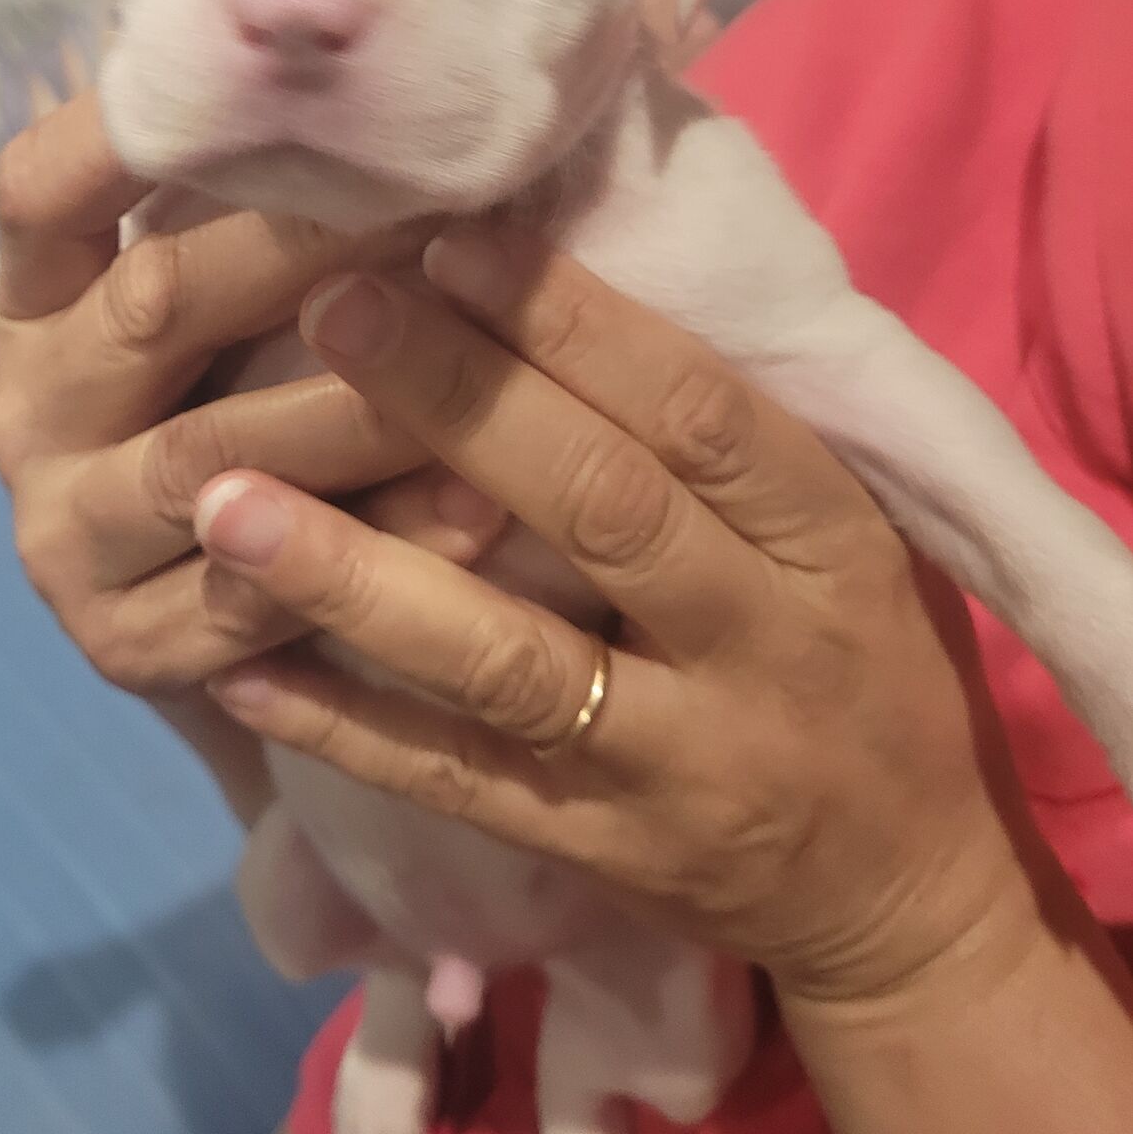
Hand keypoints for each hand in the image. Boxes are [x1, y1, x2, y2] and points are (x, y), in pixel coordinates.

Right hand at [0, 95, 497, 696]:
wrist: (212, 614)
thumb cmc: (244, 408)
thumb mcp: (221, 309)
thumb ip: (249, 213)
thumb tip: (365, 67)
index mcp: (38, 308)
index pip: (42, 193)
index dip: (118, 132)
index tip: (229, 68)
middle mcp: (35, 413)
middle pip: (154, 306)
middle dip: (302, 248)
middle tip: (434, 197)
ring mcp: (68, 535)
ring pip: (210, 458)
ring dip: (352, 410)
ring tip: (479, 366)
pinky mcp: (124, 646)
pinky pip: (260, 596)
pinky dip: (379, 548)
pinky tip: (481, 509)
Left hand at [191, 226, 1047, 1008]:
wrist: (905, 895)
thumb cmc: (864, 664)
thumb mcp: (842, 535)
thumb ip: (717, 438)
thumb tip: (546, 280)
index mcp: (827, 539)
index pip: (699, 412)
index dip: (575, 323)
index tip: (448, 238)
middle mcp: (759, 645)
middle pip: (600, 509)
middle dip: (455, 401)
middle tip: (326, 309)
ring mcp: (671, 763)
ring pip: (506, 660)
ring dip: (356, 575)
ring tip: (226, 498)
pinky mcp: (593, 854)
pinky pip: (454, 784)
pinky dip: (340, 725)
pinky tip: (230, 662)